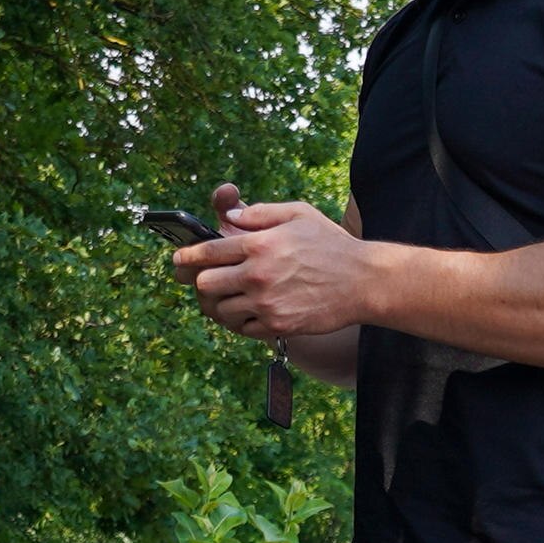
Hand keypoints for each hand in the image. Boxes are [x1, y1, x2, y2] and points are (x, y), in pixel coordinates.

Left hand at [182, 186, 372, 342]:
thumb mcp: (298, 214)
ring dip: (221, 303)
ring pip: (219, 310)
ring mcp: (266, 303)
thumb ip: (260, 213)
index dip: (186, 256)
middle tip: (209, 280)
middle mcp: (257, 274)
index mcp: (259, 244)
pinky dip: (241, 321)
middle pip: (204, 283)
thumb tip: (229, 216)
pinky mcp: (278, 325)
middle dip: (203, 281)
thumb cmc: (331, 244)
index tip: (180, 260)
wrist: (363, 282)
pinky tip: (250, 312)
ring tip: (230, 297)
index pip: (206, 252)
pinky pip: (242, 329)